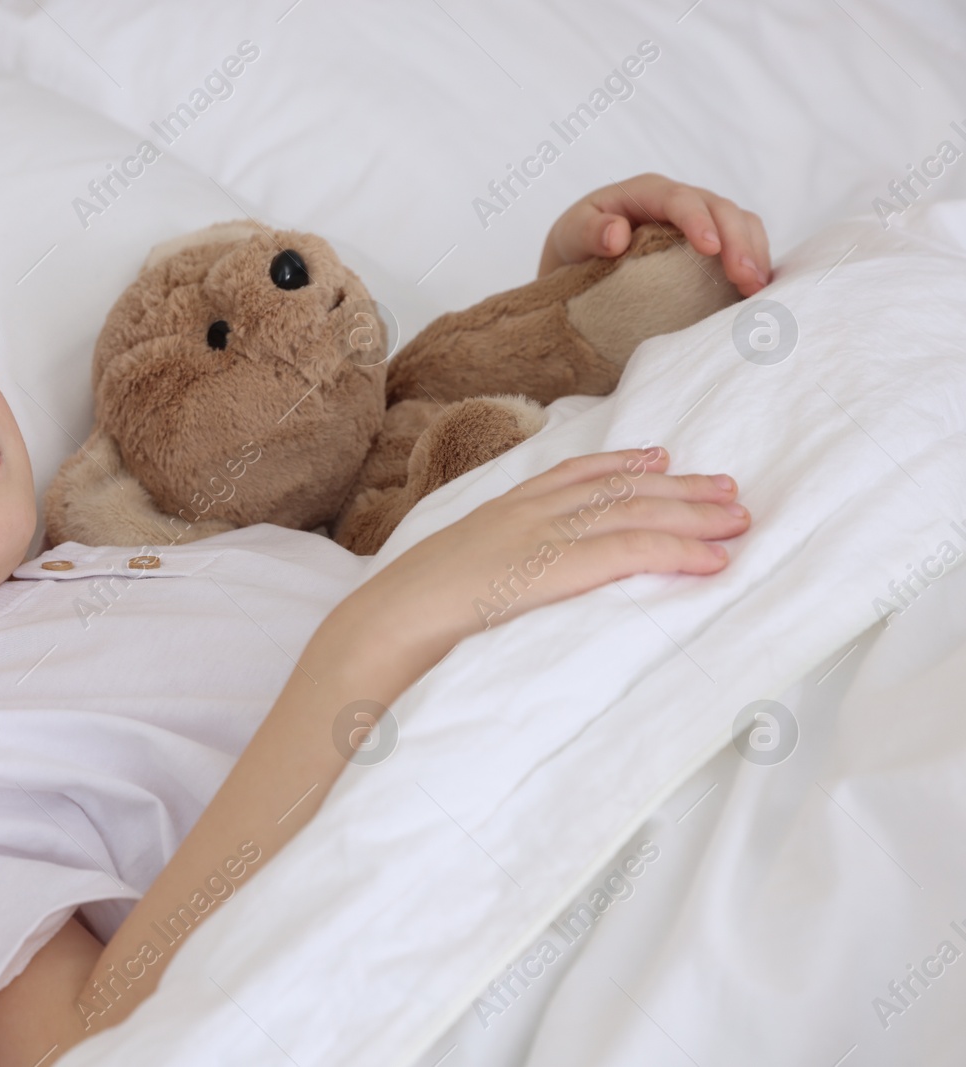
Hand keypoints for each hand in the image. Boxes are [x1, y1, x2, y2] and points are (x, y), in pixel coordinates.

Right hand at [345, 446, 749, 667]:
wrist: (379, 631)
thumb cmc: (400, 624)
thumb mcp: (441, 584)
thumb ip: (476, 577)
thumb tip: (493, 594)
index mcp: (493, 515)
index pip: (567, 476)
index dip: (618, 464)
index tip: (658, 459)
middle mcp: (522, 514)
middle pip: (614, 488)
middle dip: (677, 487)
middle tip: (725, 486)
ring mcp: (538, 538)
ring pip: (633, 512)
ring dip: (692, 514)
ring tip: (738, 517)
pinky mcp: (556, 568)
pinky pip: (631, 550)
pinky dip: (678, 550)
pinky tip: (714, 559)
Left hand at [539, 174, 771, 295]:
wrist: (579, 261)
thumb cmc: (575, 244)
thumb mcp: (569, 235)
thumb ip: (587, 231)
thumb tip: (616, 234)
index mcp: (646, 192)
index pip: (679, 198)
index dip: (697, 220)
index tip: (709, 248)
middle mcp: (680, 201)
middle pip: (721, 209)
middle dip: (738, 241)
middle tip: (746, 278)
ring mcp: (701, 220)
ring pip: (741, 223)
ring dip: (754, 253)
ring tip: (757, 289)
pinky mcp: (713, 244)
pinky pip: (744, 244)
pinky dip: (755, 264)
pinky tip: (758, 292)